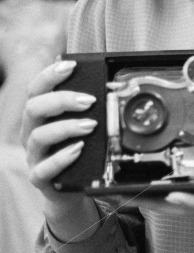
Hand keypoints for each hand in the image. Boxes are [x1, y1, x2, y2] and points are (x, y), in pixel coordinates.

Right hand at [21, 60, 95, 204]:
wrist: (70, 187)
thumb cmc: (75, 149)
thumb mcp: (78, 123)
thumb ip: (83, 104)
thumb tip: (102, 79)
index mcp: (39, 116)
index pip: (36, 89)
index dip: (49, 74)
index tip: (70, 65)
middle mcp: (32, 133)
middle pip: (33, 108)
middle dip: (61, 100)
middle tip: (89, 100)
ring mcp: (34, 156)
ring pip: (38, 136)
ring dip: (66, 127)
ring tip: (90, 126)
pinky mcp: (39, 178)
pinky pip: (44, 169)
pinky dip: (61, 158)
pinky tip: (78, 150)